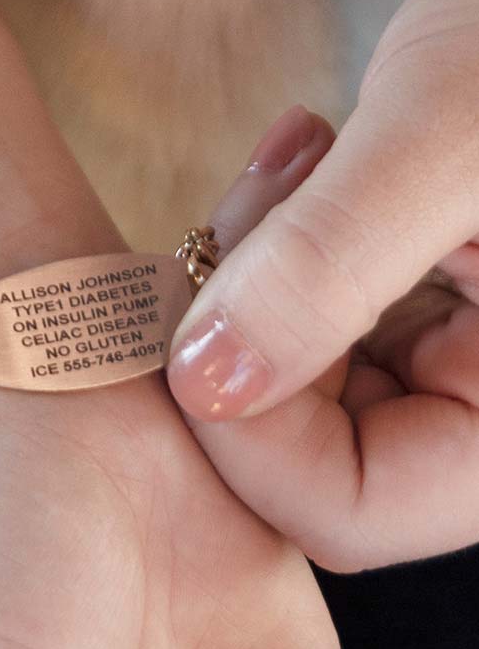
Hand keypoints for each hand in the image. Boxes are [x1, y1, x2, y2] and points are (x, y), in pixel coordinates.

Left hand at [167, 0, 478, 571]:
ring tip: (291, 161)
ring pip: (295, 379)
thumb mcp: (451, 137)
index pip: (348, 511)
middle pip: (307, 450)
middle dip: (242, 332)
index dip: (246, 436)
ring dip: (255, 275)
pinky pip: (311, 316)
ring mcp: (451, 362)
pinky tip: (301, 160)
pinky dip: (282, 247)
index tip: (196, 319)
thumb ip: (327, 267)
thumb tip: (204, 383)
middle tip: (249, 204)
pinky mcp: (418, 308)